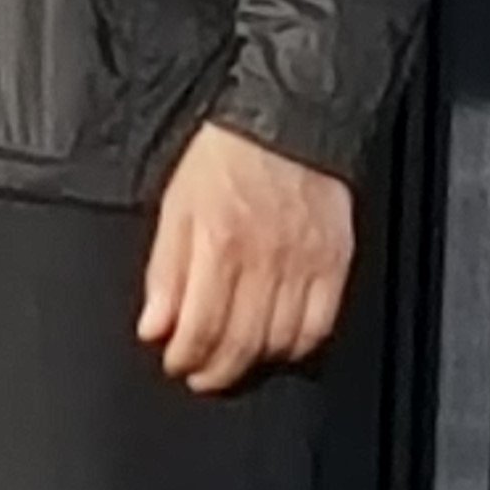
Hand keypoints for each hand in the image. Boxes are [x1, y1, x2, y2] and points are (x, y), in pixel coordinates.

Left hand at [139, 122, 354, 394]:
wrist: (285, 115)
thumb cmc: (226, 155)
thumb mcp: (177, 204)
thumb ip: (165, 270)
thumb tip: (154, 328)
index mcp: (219, 243)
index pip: (200, 329)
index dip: (185, 357)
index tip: (176, 361)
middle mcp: (265, 259)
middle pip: (241, 344)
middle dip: (215, 371)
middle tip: (201, 375)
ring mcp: (305, 262)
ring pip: (280, 342)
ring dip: (253, 363)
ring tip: (235, 361)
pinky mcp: (335, 261)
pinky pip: (320, 324)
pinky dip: (299, 346)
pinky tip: (279, 345)